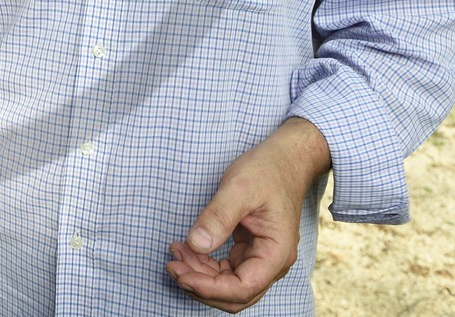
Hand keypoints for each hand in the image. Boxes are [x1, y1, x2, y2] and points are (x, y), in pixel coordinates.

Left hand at [166, 118, 329, 312]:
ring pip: (228, 284)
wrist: (283, 159)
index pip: (242, 288)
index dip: (208, 288)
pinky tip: (186, 249)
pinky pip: (226, 270)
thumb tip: (195, 244)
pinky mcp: (249, 251)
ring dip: (199, 275)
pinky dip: (205, 265)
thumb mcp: (239, 188)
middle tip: (171, 265)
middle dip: (200, 285)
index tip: (180, 273)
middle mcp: (271, 263)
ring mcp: (261, 258)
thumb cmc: (266, 170)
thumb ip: (218, 217)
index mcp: (276, 253)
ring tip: (175, 252)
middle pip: (235, 294)